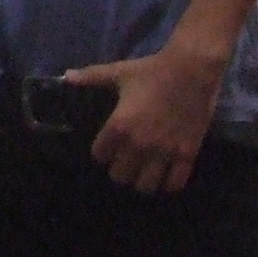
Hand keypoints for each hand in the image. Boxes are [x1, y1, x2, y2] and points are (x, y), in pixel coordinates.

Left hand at [69, 43, 224, 195]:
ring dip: (142, 180)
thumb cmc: (151, 71)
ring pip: (146, 186)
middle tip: (125, 160)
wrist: (191, 70)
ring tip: (143, 170)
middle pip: (120, 176)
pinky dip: (168, 184)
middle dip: (119, 169)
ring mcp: (164, 152)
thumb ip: (91, 77)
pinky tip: (165, 175)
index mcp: (119, 126)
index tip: (106, 147)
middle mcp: (139, 144)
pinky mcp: (187, 155)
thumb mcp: (118, 72)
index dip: (101, 152)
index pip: (99, 156)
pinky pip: (174, 184)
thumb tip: (66, 76)